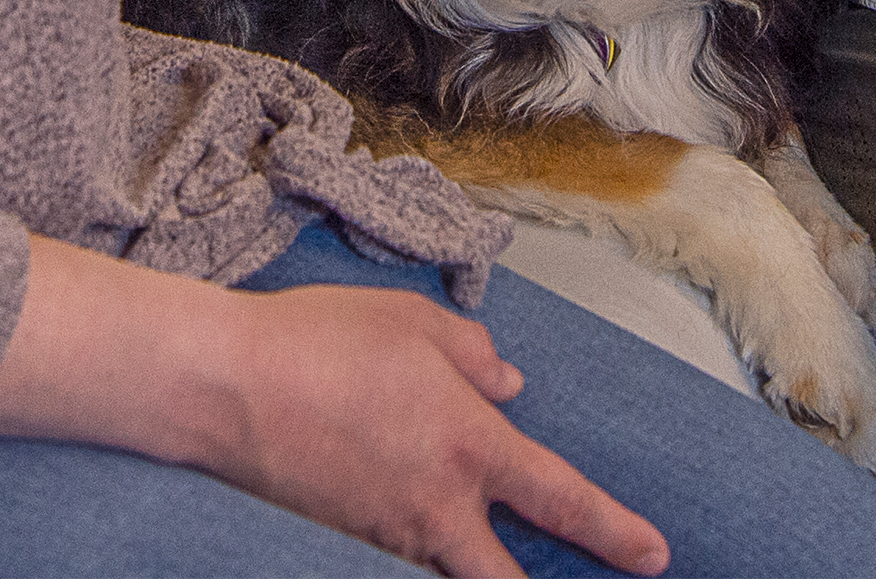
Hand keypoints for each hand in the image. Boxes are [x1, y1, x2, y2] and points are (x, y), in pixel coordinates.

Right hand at [198, 283, 668, 578]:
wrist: (222, 386)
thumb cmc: (317, 340)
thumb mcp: (411, 320)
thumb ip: (472, 352)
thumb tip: (507, 383)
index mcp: (469, 443)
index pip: (562, 500)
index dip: (614, 532)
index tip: (654, 556)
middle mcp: (435, 504)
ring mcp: (384, 535)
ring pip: (445, 569)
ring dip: (465, 562)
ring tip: (469, 536)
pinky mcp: (339, 546)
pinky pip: (390, 559)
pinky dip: (410, 549)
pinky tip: (394, 513)